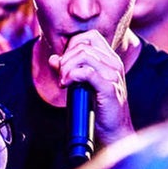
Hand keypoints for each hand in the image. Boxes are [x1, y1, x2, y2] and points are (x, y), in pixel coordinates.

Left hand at [51, 29, 134, 143]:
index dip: (71, 46)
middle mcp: (114, 63)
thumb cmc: (99, 109)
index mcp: (110, 59)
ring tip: (63, 82)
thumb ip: (68, 70)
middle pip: (83, 45)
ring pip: (84, 55)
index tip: (64, 64)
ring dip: (67, 67)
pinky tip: (66, 85)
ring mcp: (113, 74)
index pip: (89, 37)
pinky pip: (87, 72)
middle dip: (65, 59)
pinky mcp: (109, 87)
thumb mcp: (82, 85)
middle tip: (61, 76)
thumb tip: (53, 59)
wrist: (114, 131)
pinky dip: (71, 76)